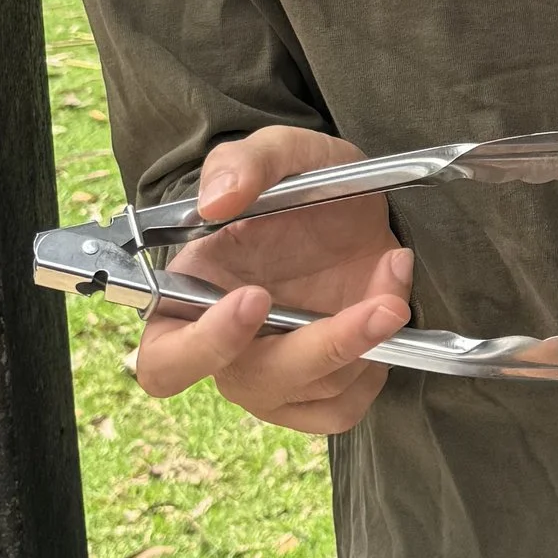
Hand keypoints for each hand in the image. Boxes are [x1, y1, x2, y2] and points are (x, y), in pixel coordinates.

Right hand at [131, 124, 412, 437]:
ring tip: (392, 268)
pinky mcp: (321, 394)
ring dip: (369, 336)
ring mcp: (274, 380)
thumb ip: (241, 164)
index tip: (255, 296)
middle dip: (324, 347)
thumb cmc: (299, 187)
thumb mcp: (278, 152)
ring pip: (316, 393)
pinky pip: (346, 406)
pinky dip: (382, 357)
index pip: (164, 360)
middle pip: (254, 383)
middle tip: (379, 306)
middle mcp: (226, 354)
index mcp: (187, 302)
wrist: (352, 208)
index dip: (203, 345)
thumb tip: (216, 201)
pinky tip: (389, 300)